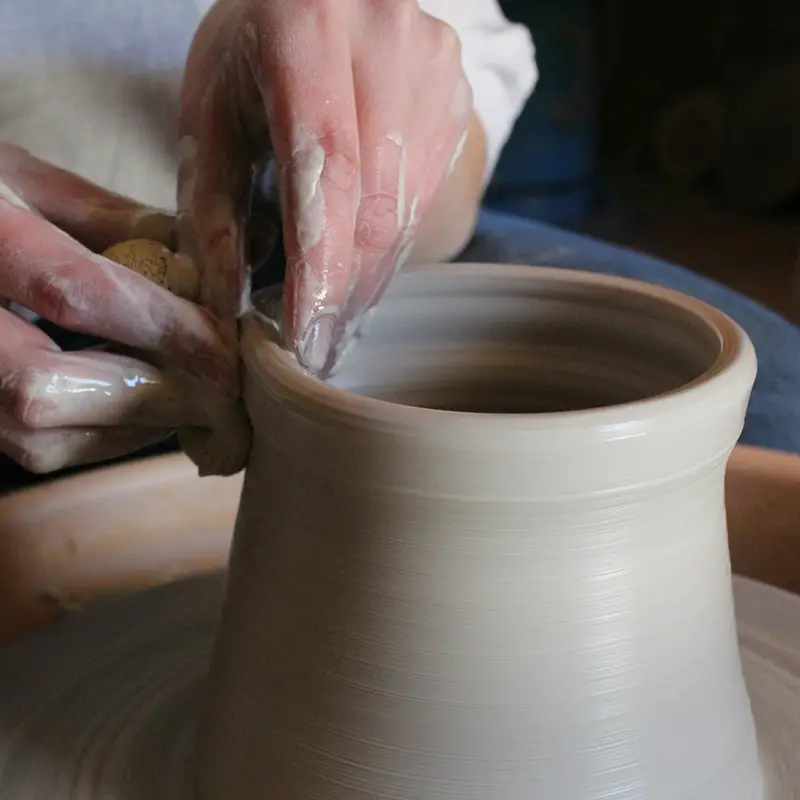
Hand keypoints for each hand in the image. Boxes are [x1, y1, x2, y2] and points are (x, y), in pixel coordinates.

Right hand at [0, 145, 236, 473]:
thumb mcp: (26, 184)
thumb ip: (113, 222)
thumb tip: (205, 268)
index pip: (75, 291)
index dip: (162, 327)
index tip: (225, 350)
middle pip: (44, 387)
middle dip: (149, 395)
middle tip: (219, 390)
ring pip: (39, 439)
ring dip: (134, 426)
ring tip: (188, 398)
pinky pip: (37, 451)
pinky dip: (105, 437)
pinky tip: (142, 407)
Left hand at [179, 0, 471, 374]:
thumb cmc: (252, 53)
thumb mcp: (210, 112)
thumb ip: (212, 204)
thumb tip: (230, 299)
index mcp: (307, 23)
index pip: (326, 166)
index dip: (319, 265)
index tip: (306, 336)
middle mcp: (385, 34)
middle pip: (376, 198)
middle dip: (347, 287)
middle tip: (321, 344)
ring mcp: (432, 62)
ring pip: (408, 205)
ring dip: (371, 274)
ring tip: (339, 313)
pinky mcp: (455, 91)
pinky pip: (426, 191)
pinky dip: (393, 240)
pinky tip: (364, 262)